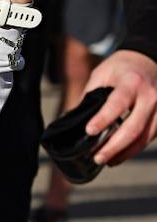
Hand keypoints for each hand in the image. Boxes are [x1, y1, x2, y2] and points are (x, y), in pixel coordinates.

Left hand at [83, 50, 156, 165]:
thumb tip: (74, 121)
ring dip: (125, 152)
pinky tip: (120, 154)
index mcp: (131, 82)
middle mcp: (150, 95)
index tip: (89, 132)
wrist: (146, 60)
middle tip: (97, 158)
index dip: (103, 119)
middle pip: (134, 127)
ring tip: (107, 161)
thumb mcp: (101, 74)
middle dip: (114, 146)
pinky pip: (151, 136)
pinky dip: (135, 148)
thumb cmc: (119, 69)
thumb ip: (90, 96)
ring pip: (145, 136)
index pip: (117, 104)